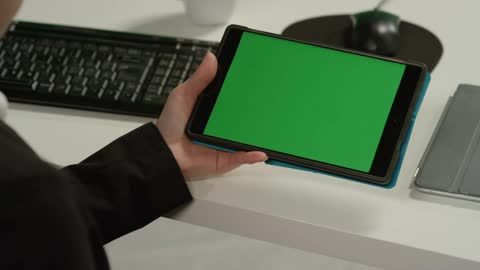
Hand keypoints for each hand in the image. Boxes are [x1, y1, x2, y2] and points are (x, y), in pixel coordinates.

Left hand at [156, 52, 266, 179]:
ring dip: (260, 132)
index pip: (235, 95)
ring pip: (248, 135)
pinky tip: (261, 151)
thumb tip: (212, 56)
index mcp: (215, 107)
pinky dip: (254, 154)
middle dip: (259, 108)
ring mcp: (227, 141)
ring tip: (273, 124)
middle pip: (246, 114)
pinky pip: (244, 155)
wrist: (165, 153)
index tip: (260, 76)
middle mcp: (224, 124)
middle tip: (271, 99)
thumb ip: (199, 79)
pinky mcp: (227, 157)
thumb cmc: (171, 125)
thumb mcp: (183, 95)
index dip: (247, 87)